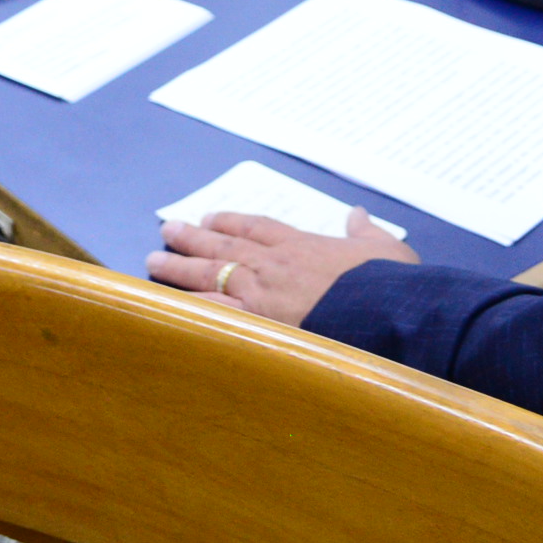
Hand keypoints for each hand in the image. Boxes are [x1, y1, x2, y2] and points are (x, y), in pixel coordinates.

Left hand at [149, 210, 417, 326]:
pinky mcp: (257, 326)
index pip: (257, 228)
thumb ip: (366, 234)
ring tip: (153, 259)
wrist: (387, 315)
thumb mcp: (386, 251)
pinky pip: (213, 315)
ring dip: (180, 267)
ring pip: (210, 276)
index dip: (232, 221)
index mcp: (302, 246)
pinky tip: (168, 307)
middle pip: (224, 245)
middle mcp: (274, 266)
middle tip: (167, 229)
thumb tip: (358, 215)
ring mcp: (261, 296)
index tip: (211, 217)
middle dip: (193, 237)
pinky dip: (190, 309)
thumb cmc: (390, 286)